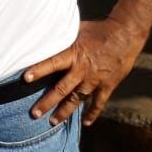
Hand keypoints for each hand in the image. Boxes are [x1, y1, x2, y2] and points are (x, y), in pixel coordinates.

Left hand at [24, 19, 147, 127]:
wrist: (126, 34)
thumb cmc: (99, 29)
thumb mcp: (78, 29)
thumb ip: (62, 37)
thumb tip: (44, 34)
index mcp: (74, 53)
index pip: (53, 63)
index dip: (39, 70)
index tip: (25, 79)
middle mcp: (82, 69)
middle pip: (62, 89)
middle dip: (47, 102)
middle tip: (34, 113)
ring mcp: (95, 80)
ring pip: (77, 99)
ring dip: (64, 111)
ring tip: (52, 122)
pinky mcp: (107, 85)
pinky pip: (99, 103)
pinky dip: (92, 113)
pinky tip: (86, 123)